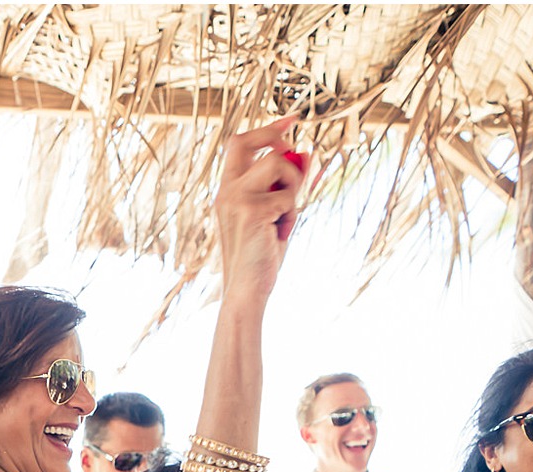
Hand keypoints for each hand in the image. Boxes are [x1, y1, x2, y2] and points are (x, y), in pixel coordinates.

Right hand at [214, 116, 304, 297]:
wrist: (247, 291)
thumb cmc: (261, 258)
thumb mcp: (276, 216)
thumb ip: (287, 186)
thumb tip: (306, 153)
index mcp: (227, 191)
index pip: (240, 144)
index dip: (268, 129)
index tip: (292, 120)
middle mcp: (226, 191)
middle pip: (248, 140)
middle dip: (276, 137)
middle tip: (294, 151)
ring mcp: (235, 199)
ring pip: (278, 164)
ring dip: (293, 186)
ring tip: (286, 216)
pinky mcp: (251, 211)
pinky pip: (288, 195)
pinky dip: (292, 214)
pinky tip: (280, 233)